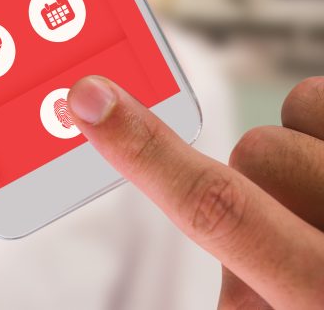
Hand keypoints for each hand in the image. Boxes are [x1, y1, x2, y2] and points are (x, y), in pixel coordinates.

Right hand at [67, 75, 323, 308]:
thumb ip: (242, 303)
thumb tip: (220, 280)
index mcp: (318, 293)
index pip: (214, 207)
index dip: (143, 149)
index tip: (90, 100)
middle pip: (256, 154)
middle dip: (262, 186)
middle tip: (304, 235)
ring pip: (301, 106)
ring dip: (307, 145)